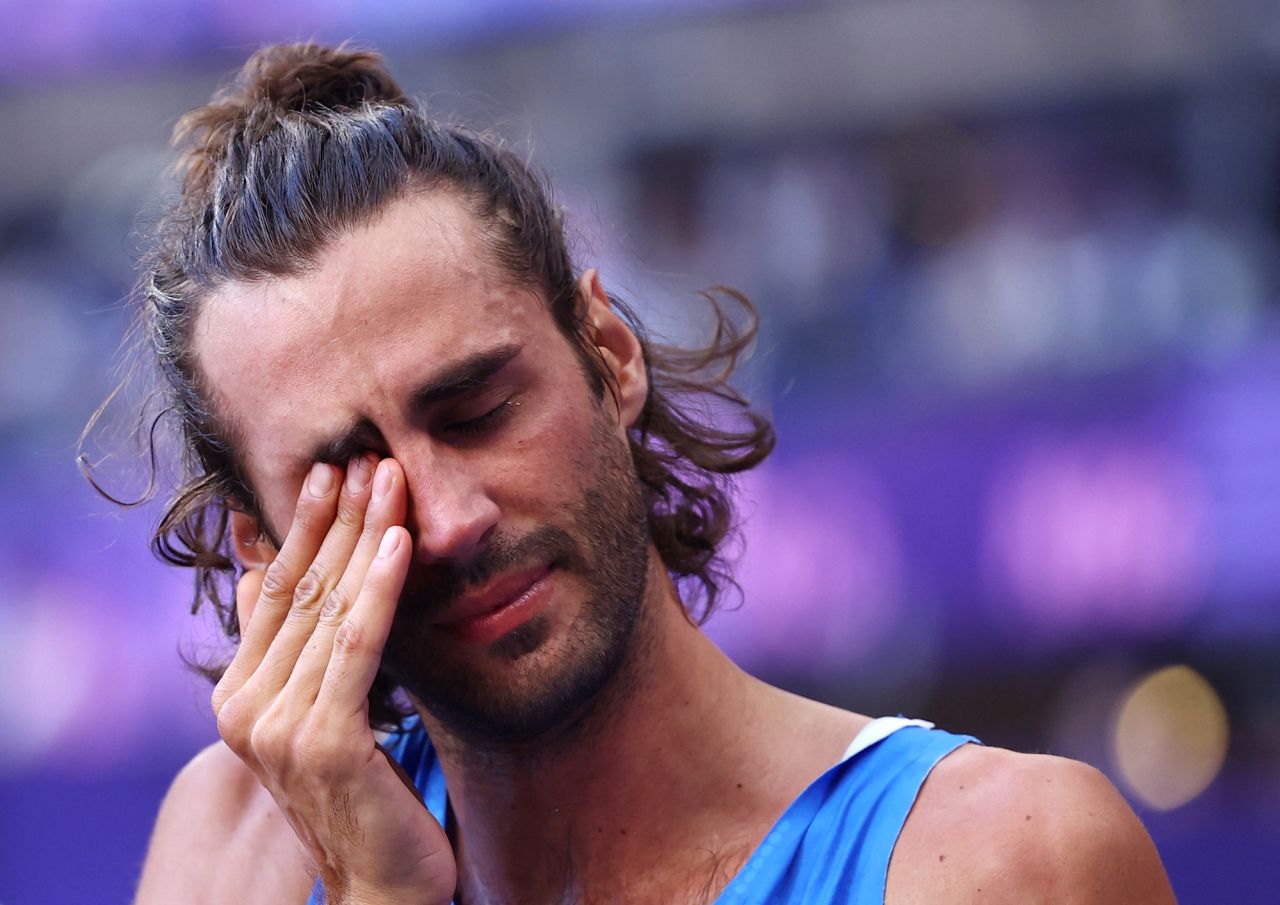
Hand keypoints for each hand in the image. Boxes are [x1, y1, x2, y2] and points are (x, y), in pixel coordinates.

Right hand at [212, 456, 455, 904]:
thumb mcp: (319, 706)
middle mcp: (244, 709)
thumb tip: (268, 562)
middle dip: (334, 517)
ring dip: (361, 535)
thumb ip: (291, 644)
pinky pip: (358, 646)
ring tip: (388, 477)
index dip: (302, 526)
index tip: (331, 467)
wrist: (384, 881)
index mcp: (238, 695)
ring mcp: (278, 727)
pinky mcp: (324, 741)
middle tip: (365, 453)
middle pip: (300, 590)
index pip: (273, 591)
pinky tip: (401, 542)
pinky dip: (380, 589)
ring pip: (329, 608)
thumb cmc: (364, 790)